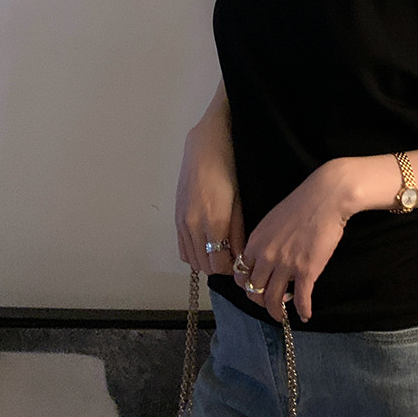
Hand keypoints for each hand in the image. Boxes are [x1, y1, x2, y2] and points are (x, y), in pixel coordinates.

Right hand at [175, 116, 244, 275]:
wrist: (205, 148)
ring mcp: (182, 222)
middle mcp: (193, 225)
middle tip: (233, 258)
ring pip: (191, 259)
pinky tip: (207, 243)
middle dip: (220, 267)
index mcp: (213, 222)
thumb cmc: (228, 170)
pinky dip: (194, 252)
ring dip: (206, 261)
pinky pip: (182, 247)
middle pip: (204, 265)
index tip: (241, 263)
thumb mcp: (240, 202)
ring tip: (221, 251)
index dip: (231, 269)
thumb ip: (238, 232)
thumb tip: (240, 255)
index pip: (218, 263)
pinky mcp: (176, 217)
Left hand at [233, 159, 355, 323]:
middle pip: (253, 291)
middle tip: (268, 304)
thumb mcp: (272, 220)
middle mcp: (266, 256)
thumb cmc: (302, 203)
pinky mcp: (307, 270)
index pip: (240, 274)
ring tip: (282, 315)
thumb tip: (265, 255)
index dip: (246, 286)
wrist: (326, 197)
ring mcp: (286, 265)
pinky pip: (301, 299)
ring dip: (276, 311)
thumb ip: (265, 240)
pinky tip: (306, 315)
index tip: (255, 289)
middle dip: (259, 302)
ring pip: (273, 299)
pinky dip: (303, 311)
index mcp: (256, 242)